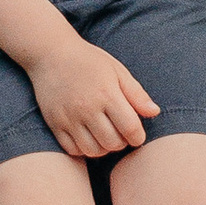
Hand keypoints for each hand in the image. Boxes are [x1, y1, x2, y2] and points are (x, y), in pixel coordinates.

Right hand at [28, 30, 159, 158]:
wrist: (51, 54)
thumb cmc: (88, 61)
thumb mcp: (117, 70)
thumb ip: (136, 93)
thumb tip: (154, 112)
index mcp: (107, 93)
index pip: (130, 128)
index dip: (138, 136)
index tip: (137, 134)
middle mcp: (87, 108)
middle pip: (113, 143)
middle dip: (122, 142)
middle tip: (120, 133)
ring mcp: (69, 117)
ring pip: (93, 150)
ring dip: (103, 148)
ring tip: (105, 136)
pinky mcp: (55, 124)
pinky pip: (73, 150)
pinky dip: (84, 149)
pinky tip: (88, 136)